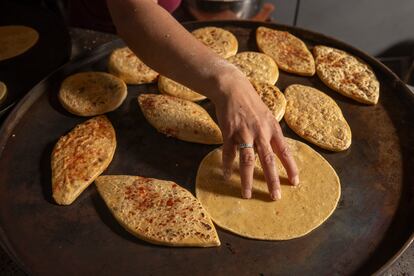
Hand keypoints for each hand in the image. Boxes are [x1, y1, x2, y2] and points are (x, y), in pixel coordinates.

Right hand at [213, 69, 298, 199]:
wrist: (233, 89)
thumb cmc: (251, 104)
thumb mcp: (267, 116)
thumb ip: (271, 134)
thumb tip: (277, 152)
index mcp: (272, 128)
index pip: (284, 151)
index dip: (290, 167)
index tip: (295, 182)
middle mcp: (260, 132)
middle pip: (268, 160)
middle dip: (272, 180)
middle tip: (275, 196)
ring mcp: (244, 133)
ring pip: (247, 160)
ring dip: (246, 179)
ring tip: (247, 194)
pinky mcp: (229, 132)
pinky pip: (228, 153)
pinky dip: (227, 165)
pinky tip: (226, 175)